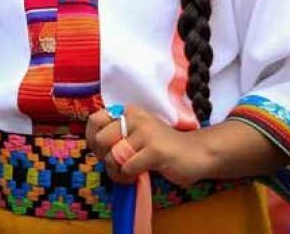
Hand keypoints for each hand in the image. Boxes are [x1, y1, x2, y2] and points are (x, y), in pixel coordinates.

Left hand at [85, 106, 206, 187]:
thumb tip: (93, 147)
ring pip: (112, 156)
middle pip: (100, 139)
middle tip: (118, 165)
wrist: (197, 153)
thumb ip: (117, 135)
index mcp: (128, 111)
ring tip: (128, 174)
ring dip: (117, 172)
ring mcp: (145, 132)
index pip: (94, 120)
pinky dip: (129, 177)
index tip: (103, 152)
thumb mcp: (137, 134)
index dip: (92, 139)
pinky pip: (128, 167)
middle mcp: (135, 117)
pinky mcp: (154, 150)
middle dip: (104, 158)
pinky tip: (138, 176)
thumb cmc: (162, 147)